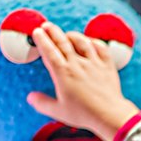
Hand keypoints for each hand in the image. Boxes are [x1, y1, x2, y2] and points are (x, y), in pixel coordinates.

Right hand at [27, 22, 139, 140]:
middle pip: (63, 42)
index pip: (49, 51)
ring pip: (82, 41)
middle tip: (46, 26)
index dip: (42, 40)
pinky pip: (101, 47)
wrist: (109, 115)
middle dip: (52, 31)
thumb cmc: (84, 114)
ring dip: (72, 35)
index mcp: (63, 73)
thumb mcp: (58, 111)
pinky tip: (90, 42)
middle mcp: (77, 64)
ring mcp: (93, 63)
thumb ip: (42, 103)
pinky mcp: (107, 65)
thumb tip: (31, 97)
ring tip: (66, 34)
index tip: (37, 32)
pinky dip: (93, 42)